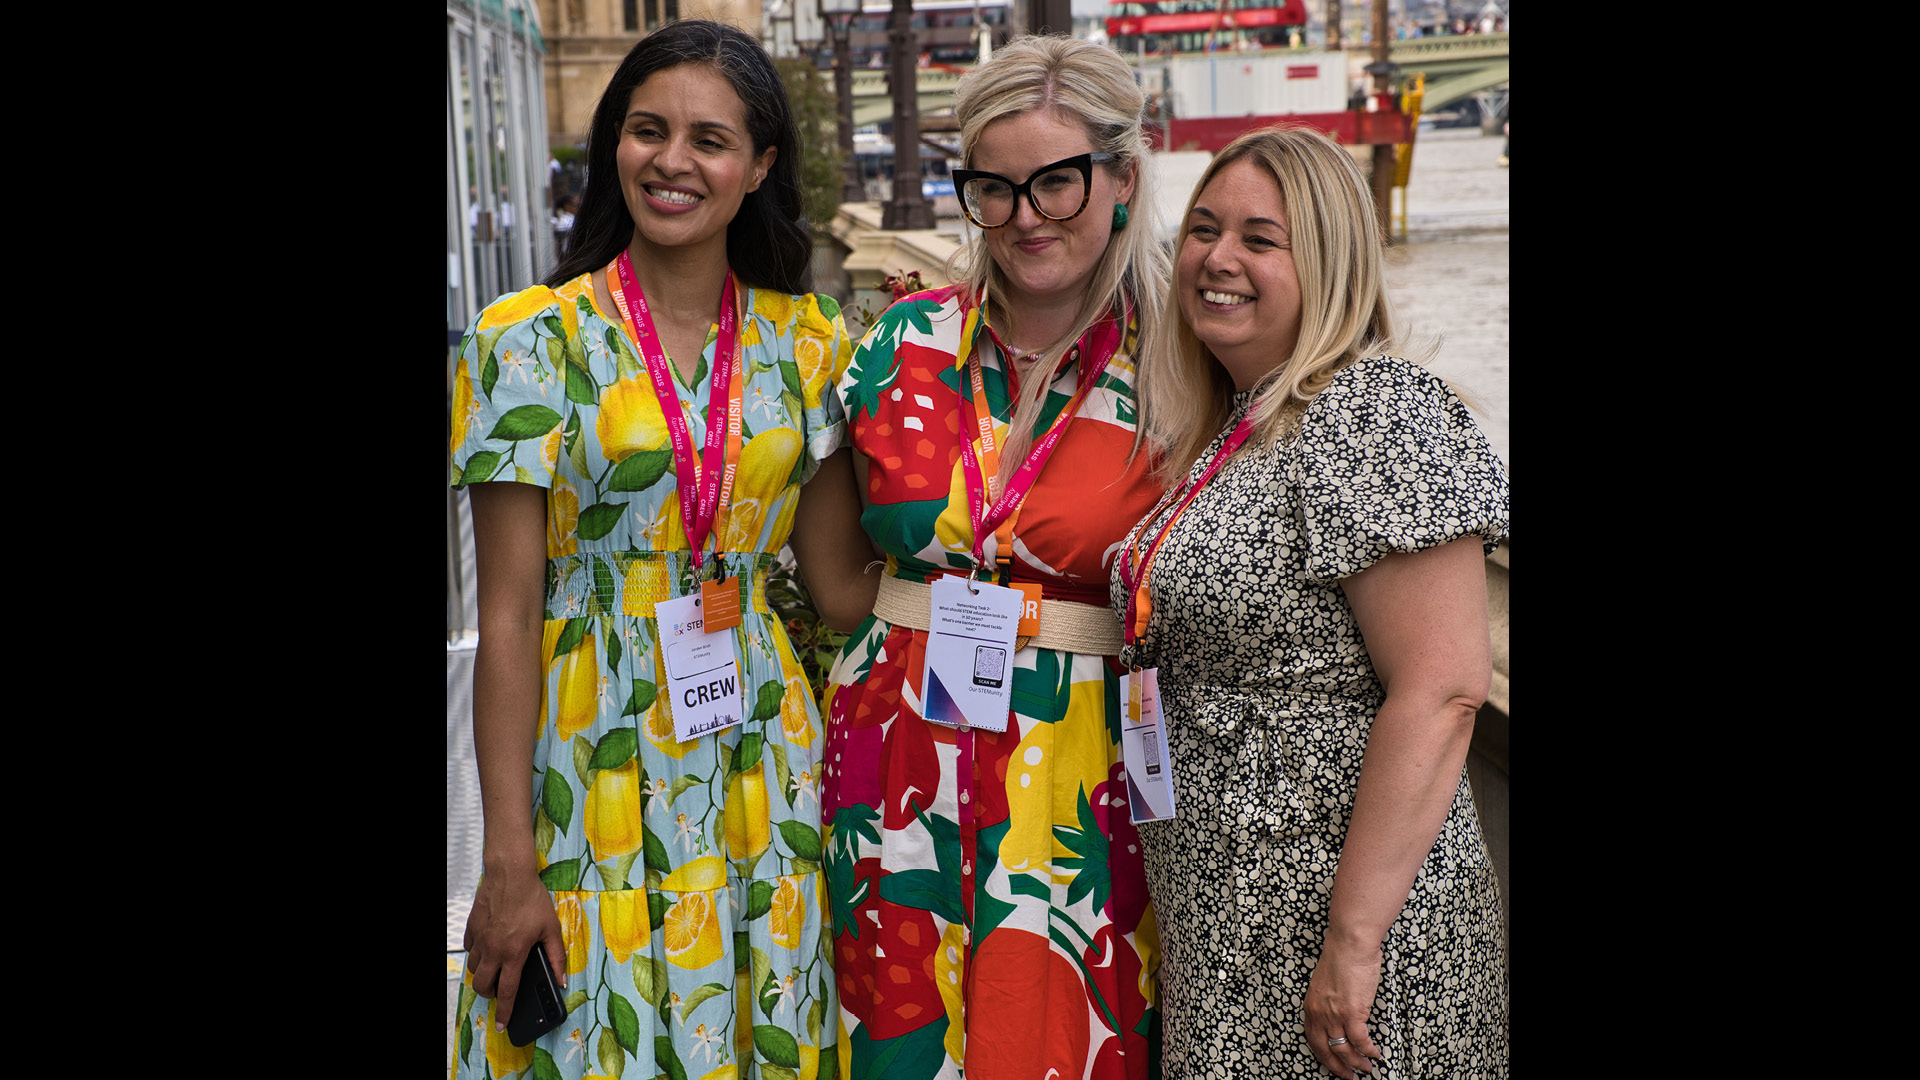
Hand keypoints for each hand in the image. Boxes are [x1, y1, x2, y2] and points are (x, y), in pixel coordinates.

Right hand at [462, 864, 566, 1030]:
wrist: (510, 874)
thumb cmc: (532, 898)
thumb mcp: (551, 928)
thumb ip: (557, 956)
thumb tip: (562, 979)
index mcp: (513, 953)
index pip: (507, 991)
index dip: (504, 1011)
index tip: (501, 1025)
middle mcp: (493, 950)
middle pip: (482, 986)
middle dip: (490, 994)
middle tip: (500, 990)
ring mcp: (480, 939)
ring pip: (473, 969)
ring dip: (483, 974)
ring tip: (497, 968)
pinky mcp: (472, 928)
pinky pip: (470, 950)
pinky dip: (477, 954)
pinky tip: (489, 948)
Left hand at [1302, 936, 1384, 1075]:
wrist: (1350, 942)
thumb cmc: (1342, 956)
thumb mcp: (1326, 982)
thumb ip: (1329, 1001)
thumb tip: (1340, 1014)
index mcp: (1311, 1005)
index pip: (1313, 1038)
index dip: (1323, 1055)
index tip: (1332, 1063)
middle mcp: (1319, 1013)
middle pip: (1325, 1049)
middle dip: (1338, 1066)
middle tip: (1348, 1075)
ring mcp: (1334, 1014)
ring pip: (1344, 1049)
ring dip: (1357, 1062)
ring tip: (1366, 1068)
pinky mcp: (1352, 1012)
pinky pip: (1360, 1041)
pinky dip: (1369, 1051)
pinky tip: (1375, 1054)